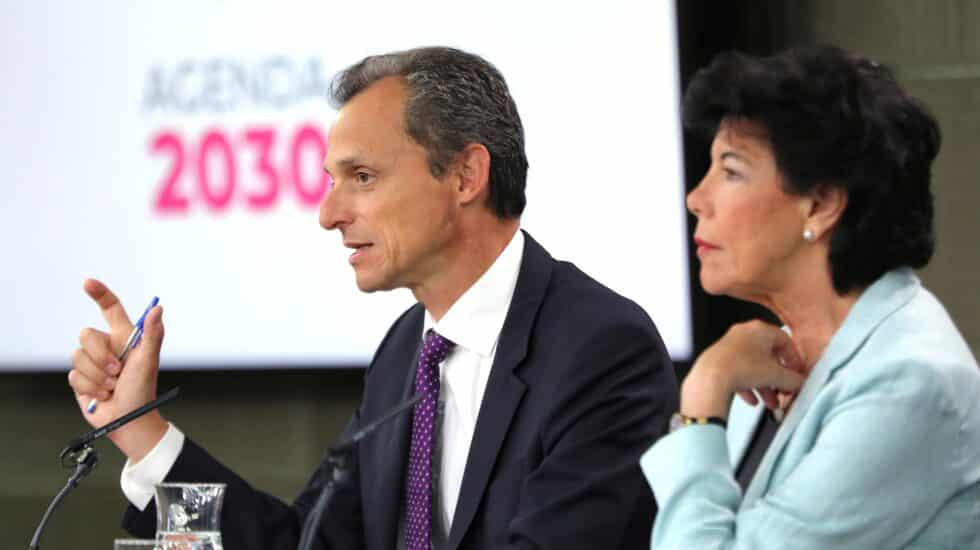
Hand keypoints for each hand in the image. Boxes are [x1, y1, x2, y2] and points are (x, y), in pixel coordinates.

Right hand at [67, 279, 167, 461]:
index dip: (99, 293)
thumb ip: (153, 334)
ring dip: (98, 376)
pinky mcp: (80, 379)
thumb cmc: (143, 389)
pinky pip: (74, 375)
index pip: (110, 308)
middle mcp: (106, 346)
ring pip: (77, 356)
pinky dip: (90, 387)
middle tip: (118, 372)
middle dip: (101, 356)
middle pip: (86, 335)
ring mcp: (92, 363)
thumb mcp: (149, 361)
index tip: (88, 283)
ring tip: (113, 386)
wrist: (129, 419)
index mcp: (124, 337)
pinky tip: (103, 395)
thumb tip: (157, 308)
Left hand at [681, 320, 805, 419]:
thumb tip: (798, 383)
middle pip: (768, 356)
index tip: (796, 373)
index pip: (785, 341)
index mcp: (759, 329)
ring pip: (753, 366)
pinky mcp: (718, 360)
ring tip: (770, 401)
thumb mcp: (776, 376)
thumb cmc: (739, 368)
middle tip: (783, 389)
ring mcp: (728, 346)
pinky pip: (737, 373)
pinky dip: (747, 386)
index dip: (793, 359)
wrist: (710, 378)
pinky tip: (752, 400)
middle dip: (777, 377)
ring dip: (764, 385)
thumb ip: (793, 380)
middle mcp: (743, 334)